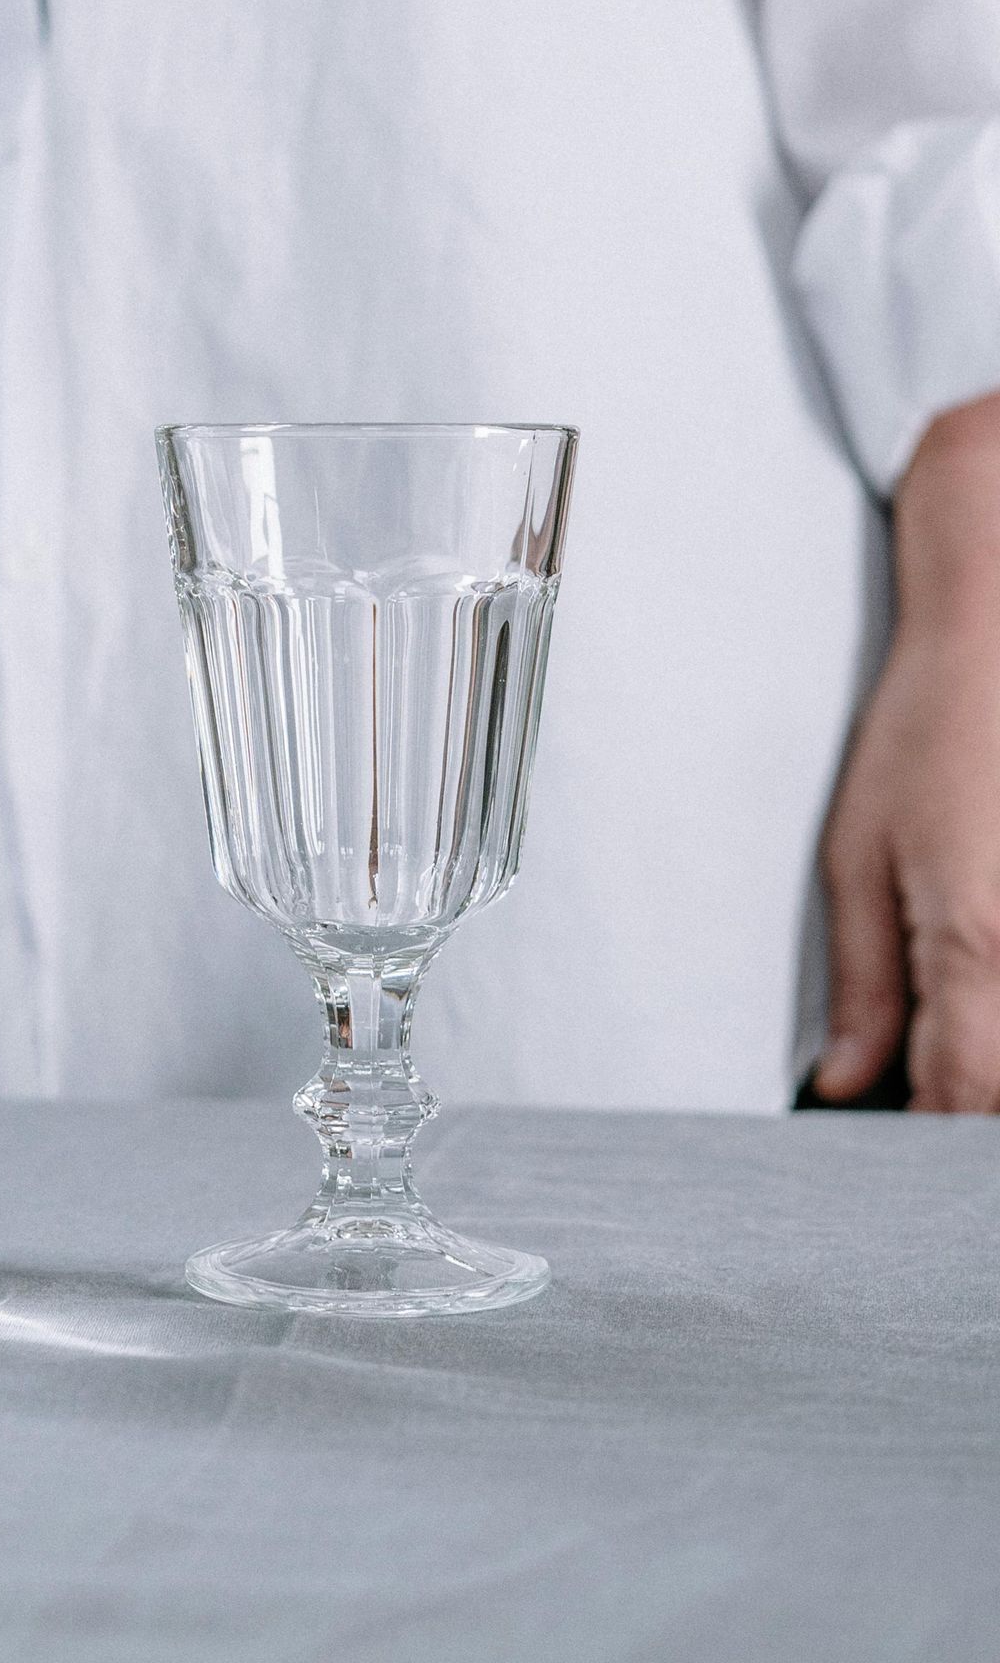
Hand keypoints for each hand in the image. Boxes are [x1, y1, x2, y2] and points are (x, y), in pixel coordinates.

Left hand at [816, 392, 999, 1112]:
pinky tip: (973, 1033)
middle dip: (964, 1131)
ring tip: (940, 1083)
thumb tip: (846, 1086)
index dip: (927, 1159)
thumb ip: (861, 987)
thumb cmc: (923, 737)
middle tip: (914, 1156)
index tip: (889, 1191)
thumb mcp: (857, 856)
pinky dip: (999, 1030)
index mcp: (974, 945)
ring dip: (985, 1080)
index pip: (962, 1106)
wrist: (995, 640)